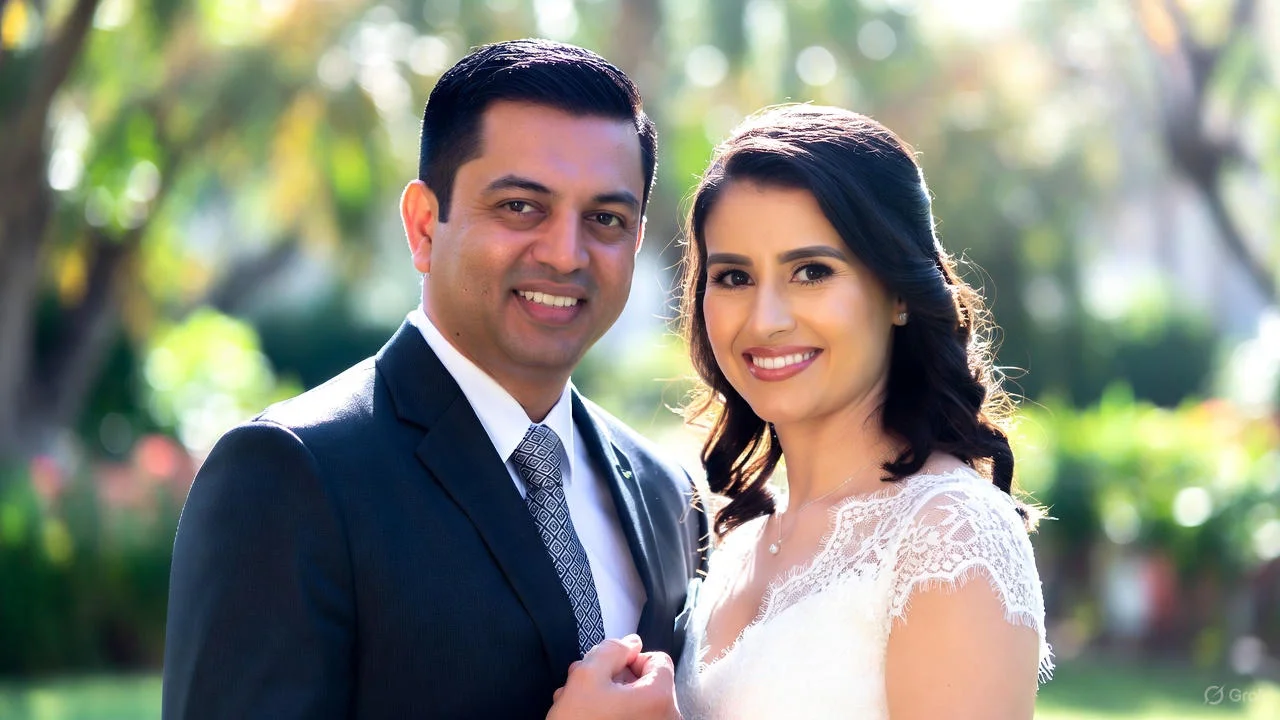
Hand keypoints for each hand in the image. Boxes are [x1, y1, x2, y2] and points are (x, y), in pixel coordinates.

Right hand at [547, 635, 680, 719]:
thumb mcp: (585, 676)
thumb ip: (610, 650)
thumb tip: (631, 643)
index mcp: (660, 697)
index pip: (658, 660)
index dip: (629, 658)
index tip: (606, 670)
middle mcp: (668, 719)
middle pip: (647, 683)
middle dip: (613, 680)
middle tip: (582, 685)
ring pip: (636, 705)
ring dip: (607, 699)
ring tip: (576, 705)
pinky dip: (612, 717)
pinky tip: (586, 719)